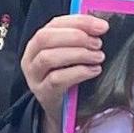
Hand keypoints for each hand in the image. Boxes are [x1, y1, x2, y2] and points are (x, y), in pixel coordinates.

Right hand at [25, 12, 107, 132]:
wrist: (61, 110)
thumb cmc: (68, 77)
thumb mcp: (70, 56)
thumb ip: (79, 39)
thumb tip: (100, 25)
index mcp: (38, 43)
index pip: (54, 24)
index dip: (79, 22)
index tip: (102, 26)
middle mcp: (31, 58)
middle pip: (45, 38)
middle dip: (75, 37)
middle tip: (98, 43)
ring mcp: (34, 76)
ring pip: (48, 58)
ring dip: (78, 54)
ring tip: (98, 57)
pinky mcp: (43, 93)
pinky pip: (57, 79)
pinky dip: (78, 72)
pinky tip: (94, 70)